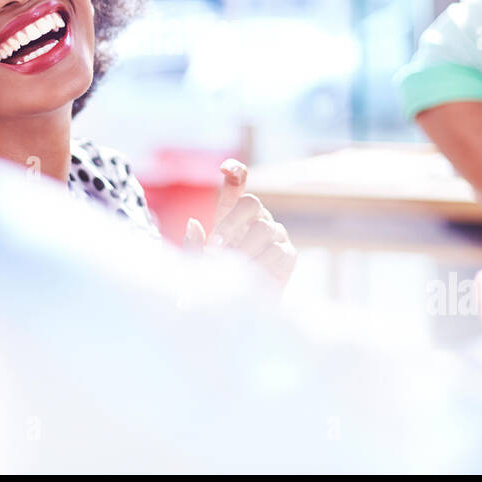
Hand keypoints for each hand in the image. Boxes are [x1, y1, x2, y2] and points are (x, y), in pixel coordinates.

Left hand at [184, 159, 296, 287]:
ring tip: (233, 270)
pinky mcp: (288, 254)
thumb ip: (194, 247)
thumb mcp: (199, 266)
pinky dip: (261, 264)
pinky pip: (277, 251)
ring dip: (244, 250)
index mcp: (232, 215)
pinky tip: (252, 277)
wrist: (239, 313)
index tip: (226, 168)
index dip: (235, 173)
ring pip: (262, 229)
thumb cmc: (217, 283)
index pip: (237, 187)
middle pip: (250, 203)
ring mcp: (275, 234)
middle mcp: (256, 219)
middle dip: (231, 223)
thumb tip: (193, 223)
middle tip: (215, 248)